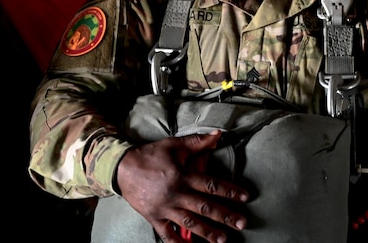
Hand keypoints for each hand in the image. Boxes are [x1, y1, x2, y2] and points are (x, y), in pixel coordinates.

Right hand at [116, 130, 248, 242]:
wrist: (122, 168)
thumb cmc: (150, 155)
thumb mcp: (174, 145)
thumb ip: (197, 142)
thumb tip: (218, 135)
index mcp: (182, 176)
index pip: (211, 184)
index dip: (230, 191)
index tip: (245, 197)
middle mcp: (176, 194)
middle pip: (205, 207)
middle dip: (225, 216)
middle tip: (242, 223)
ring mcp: (165, 208)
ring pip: (190, 223)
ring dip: (208, 232)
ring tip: (223, 239)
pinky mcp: (154, 217)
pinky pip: (167, 235)